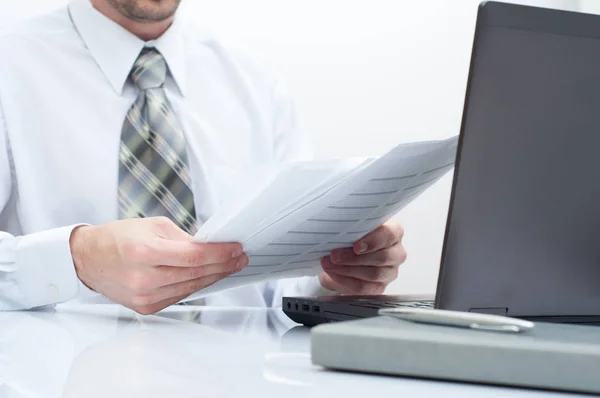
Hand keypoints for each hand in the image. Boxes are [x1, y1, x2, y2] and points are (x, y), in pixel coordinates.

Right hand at [70, 217, 247, 313]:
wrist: (89, 260)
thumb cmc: (118, 238)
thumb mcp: (152, 226)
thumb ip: (183, 238)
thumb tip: (211, 247)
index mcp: (144, 252)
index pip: (194, 256)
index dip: (220, 254)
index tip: (236, 249)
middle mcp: (144, 278)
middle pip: (196, 274)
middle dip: (223, 265)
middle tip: (240, 258)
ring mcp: (145, 297)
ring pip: (191, 288)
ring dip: (214, 277)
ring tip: (230, 266)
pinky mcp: (146, 308)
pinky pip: (180, 296)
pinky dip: (196, 286)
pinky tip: (208, 277)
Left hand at [319, 222, 405, 294]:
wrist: (342, 257)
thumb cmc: (350, 238)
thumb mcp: (351, 229)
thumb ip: (349, 228)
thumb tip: (335, 233)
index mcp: (393, 232)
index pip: (389, 235)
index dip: (373, 241)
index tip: (356, 246)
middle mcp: (396, 253)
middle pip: (382, 257)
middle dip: (354, 258)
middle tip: (334, 256)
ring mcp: (390, 272)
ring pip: (374, 274)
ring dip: (347, 269)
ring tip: (329, 264)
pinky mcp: (379, 287)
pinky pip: (364, 287)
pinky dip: (345, 281)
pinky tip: (334, 274)